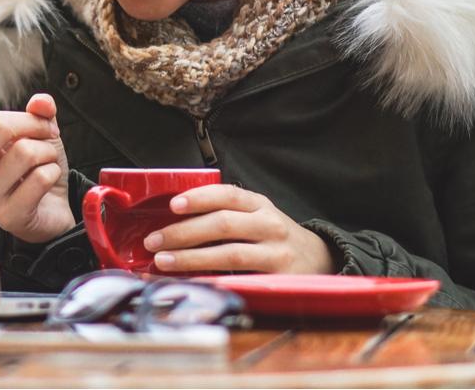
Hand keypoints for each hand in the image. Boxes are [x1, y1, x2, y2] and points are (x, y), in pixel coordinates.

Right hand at [0, 93, 73, 243]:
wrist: (53, 211)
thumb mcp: (41, 136)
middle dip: (36, 128)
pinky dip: (54, 174)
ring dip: (48, 154)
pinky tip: (48, 184)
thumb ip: (40, 113)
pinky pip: (39, 178)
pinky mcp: (8, 215)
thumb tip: (42, 102)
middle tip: (49, 138)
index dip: (27, 119)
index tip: (42, 127)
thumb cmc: (38, 172)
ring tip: (47, 165)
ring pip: (24, 152)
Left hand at [143, 184, 334, 273]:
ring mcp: (276, 252)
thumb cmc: (274, 237)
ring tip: (164, 261)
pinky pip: (240, 279)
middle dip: (183, 232)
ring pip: (229, 253)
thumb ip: (225, 214)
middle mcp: (269, 224)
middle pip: (222, 224)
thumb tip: (174, 221)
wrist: (320, 260)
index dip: (199, 198)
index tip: (173, 205)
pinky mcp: (279, 278)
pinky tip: (192, 280)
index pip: (227, 195)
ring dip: (191, 257)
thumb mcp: (256, 216)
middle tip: (154, 240)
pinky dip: (213, 279)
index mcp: (259, 204)